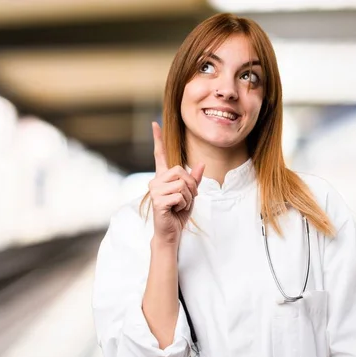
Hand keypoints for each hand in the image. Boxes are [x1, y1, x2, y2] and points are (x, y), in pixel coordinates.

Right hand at [148, 122, 204, 244]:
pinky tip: (176, 210)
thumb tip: (201, 164)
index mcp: (162, 178)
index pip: (159, 155)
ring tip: (180, 206)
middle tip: (187, 198)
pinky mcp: (158, 201)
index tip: (154, 124)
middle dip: (191, 185)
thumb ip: (194, 180)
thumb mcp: (190, 194)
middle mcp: (155, 181)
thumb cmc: (178, 213)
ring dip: (188, 197)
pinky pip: (180, 196)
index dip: (158, 139)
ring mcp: (155, 190)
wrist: (171, 232)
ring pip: (182, 184)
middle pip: (180, 170)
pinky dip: (184, 204)